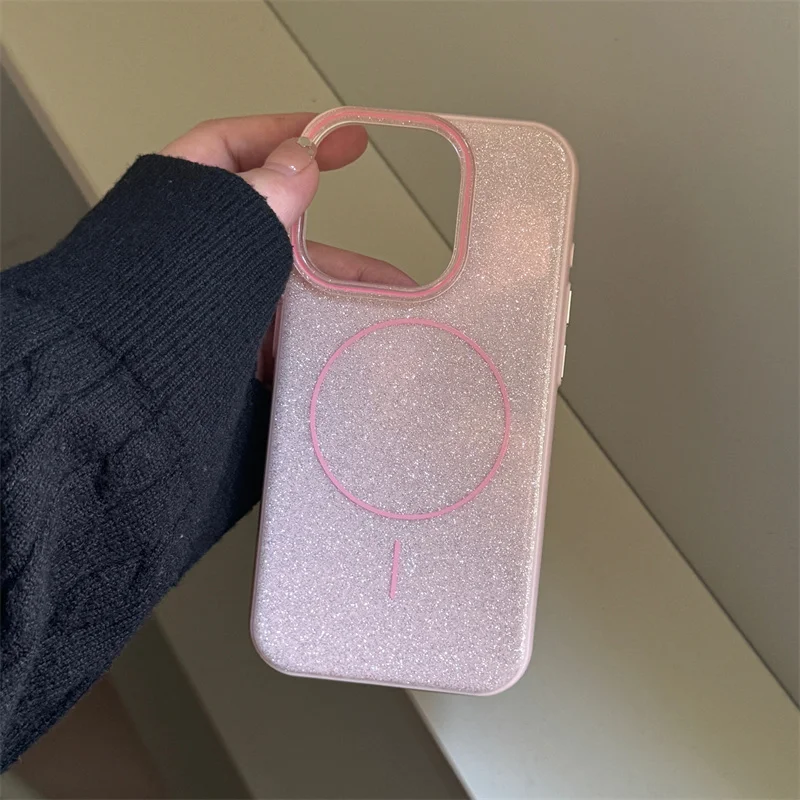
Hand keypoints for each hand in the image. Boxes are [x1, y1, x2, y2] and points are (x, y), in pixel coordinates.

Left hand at [161, 113, 414, 379]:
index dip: (290, 133)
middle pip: (286, 235)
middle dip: (343, 253)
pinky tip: (359, 339)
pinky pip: (291, 327)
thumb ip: (265, 190)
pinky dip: (325, 330)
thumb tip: (302, 157)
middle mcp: (208, 247)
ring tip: (392, 309)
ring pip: (296, 288)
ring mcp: (226, 298)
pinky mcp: (238, 341)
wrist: (136, 383)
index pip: (236, 147)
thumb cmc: (166, 295)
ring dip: (343, 297)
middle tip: (384, 255)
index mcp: (187, 203)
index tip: (344, 138)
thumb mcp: (225, 225)